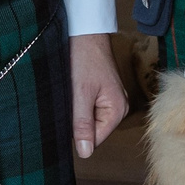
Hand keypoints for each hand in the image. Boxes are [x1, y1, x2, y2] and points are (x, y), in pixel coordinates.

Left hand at [71, 33, 128, 158]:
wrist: (84, 31)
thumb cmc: (84, 58)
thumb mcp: (80, 93)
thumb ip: (82, 124)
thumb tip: (85, 152)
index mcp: (118, 110)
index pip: (95, 140)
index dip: (77, 133)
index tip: (65, 117)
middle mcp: (118, 107)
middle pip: (92, 130)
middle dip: (76, 120)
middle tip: (68, 99)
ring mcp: (110, 99)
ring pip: (88, 118)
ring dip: (75, 110)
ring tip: (71, 91)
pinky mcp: (101, 92)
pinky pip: (87, 106)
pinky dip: (77, 101)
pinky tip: (73, 88)